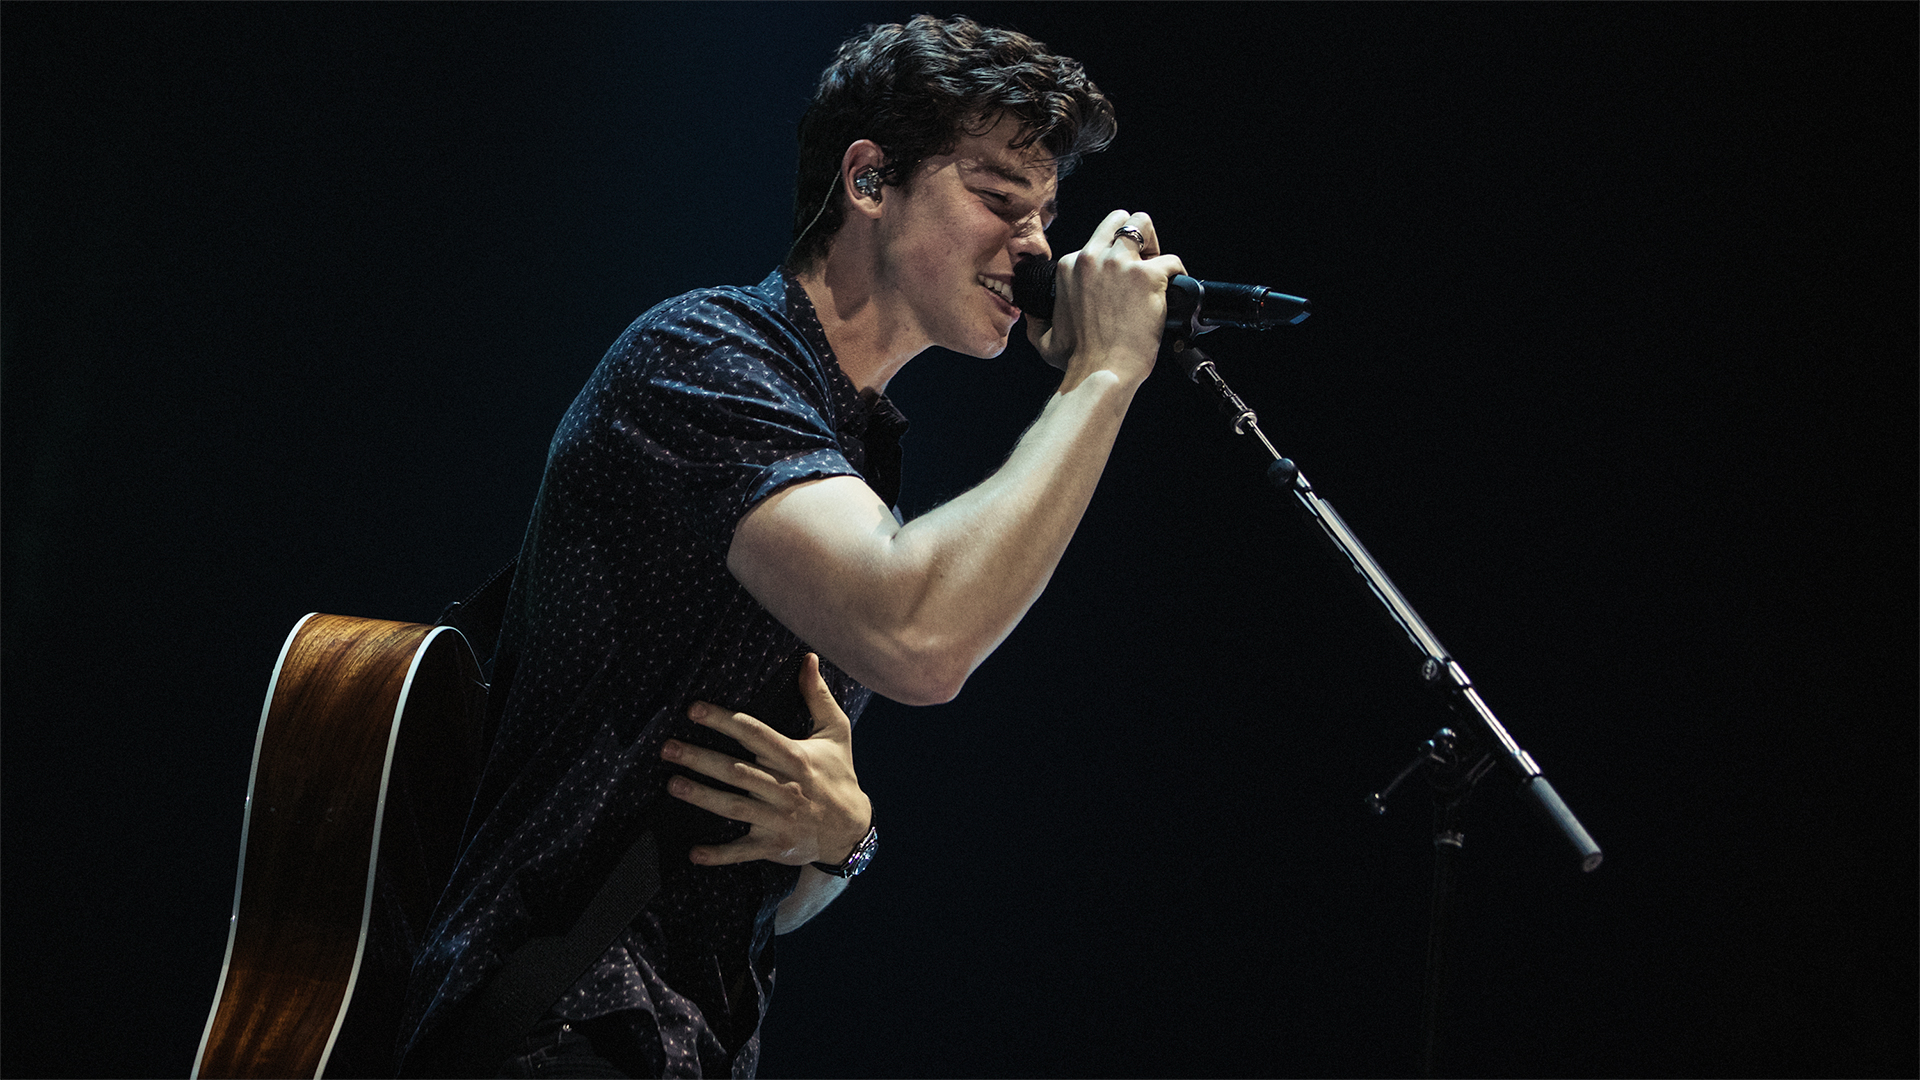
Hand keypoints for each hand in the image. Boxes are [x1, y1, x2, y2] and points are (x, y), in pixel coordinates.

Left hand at [661, 654, 871, 867]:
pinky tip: (693, 852)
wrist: (851, 829)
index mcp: (797, 758)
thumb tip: (808, 658)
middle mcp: (785, 788)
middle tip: (668, 747)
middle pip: (737, 771)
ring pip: (734, 806)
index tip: (694, 709)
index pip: (755, 734)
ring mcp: (778, 819)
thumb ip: (818, 696)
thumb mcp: (836, 733)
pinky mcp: (773, 845)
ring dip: (701, 796)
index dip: (724, 721)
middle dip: (700, 758)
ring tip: (672, 784)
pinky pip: (742, 851)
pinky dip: (719, 854)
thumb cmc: (839, 774)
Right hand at [1026, 209, 1186, 383]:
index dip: (1112, 259)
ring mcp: (1120, 264)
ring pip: (1143, 224)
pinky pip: (1171, 261)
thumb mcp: (1044, 338)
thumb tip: (1032, 315)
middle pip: (1119, 220)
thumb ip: (1036, 321)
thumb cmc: (1076, 360)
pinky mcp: (1147, 276)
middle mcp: (1092, 258)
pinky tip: (1173, 292)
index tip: (1119, 281)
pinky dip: (1177, 274)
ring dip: (1153, 245)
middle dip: (1133, 237)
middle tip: (1142, 262)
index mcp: (1070, 267)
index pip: (1096, 243)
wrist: (1100, 373)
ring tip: (1158, 270)